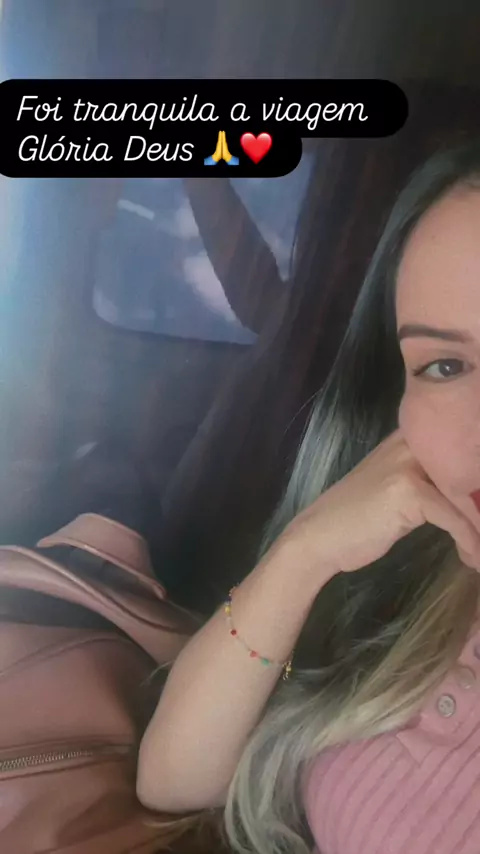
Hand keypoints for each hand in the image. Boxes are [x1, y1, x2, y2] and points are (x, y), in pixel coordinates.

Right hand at [283, 428, 479, 575]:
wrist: (318, 538)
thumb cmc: (356, 519)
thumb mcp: (397, 489)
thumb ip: (430, 481)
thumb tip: (473, 496)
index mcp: (411, 437)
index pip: (461, 447)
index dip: (477, 480)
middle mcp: (412, 442)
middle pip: (470, 469)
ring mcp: (408, 465)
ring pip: (466, 496)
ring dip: (479, 527)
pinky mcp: (408, 491)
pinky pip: (455, 518)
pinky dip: (470, 541)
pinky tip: (473, 558)